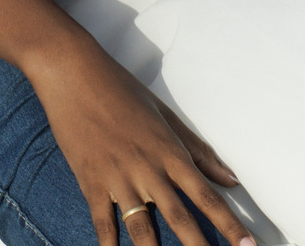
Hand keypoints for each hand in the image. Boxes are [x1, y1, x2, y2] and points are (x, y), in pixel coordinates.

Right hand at [27, 34, 255, 245]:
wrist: (74, 74)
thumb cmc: (122, 89)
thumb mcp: (164, 114)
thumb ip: (197, 150)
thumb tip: (231, 178)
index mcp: (169, 151)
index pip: (207, 196)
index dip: (230, 225)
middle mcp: (148, 170)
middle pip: (181, 220)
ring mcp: (119, 179)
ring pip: (143, 232)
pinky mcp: (92, 184)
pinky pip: (104, 225)